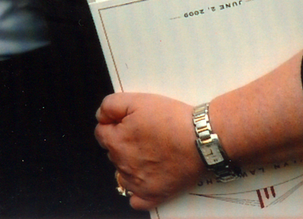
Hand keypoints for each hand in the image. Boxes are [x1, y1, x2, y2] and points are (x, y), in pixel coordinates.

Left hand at [96, 92, 202, 210]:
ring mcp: (138, 183)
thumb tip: (101, 117)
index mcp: (116, 142)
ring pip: (123, 174)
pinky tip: (145, 180)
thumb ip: (110, 106)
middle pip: (113, 153)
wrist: (201, 139)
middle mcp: (123, 165)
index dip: (114, 124)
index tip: (129, 122)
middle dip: (122, 143)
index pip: (101, 133)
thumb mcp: (136, 100)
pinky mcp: (154, 195)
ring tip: (150, 153)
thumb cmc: (171, 120)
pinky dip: (137, 192)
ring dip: (130, 164)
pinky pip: (137, 201)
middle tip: (144, 135)